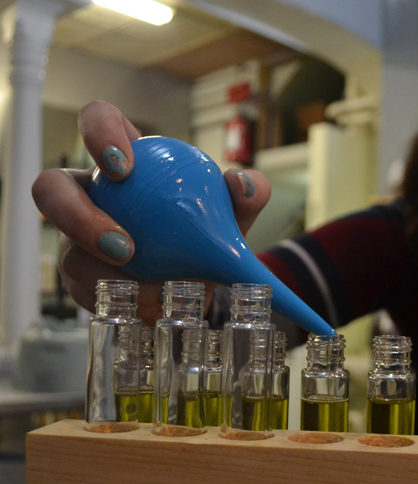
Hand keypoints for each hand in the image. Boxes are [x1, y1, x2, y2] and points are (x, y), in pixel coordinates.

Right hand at [31, 100, 271, 324]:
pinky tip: (152, 308)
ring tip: (151, 290)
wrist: (204, 279)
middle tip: (122, 244)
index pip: (98, 122)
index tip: (122, 167)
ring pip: (69, 252)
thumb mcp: (234, 212)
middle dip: (75, 214)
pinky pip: (86, 292)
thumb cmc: (208, 230)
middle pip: (51, 189)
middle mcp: (90, 194)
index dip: (97, 134)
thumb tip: (243, 184)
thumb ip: (247, 193)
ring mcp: (76, 238)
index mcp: (125, 160)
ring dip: (105, 274)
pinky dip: (121, 301)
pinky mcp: (80, 279)